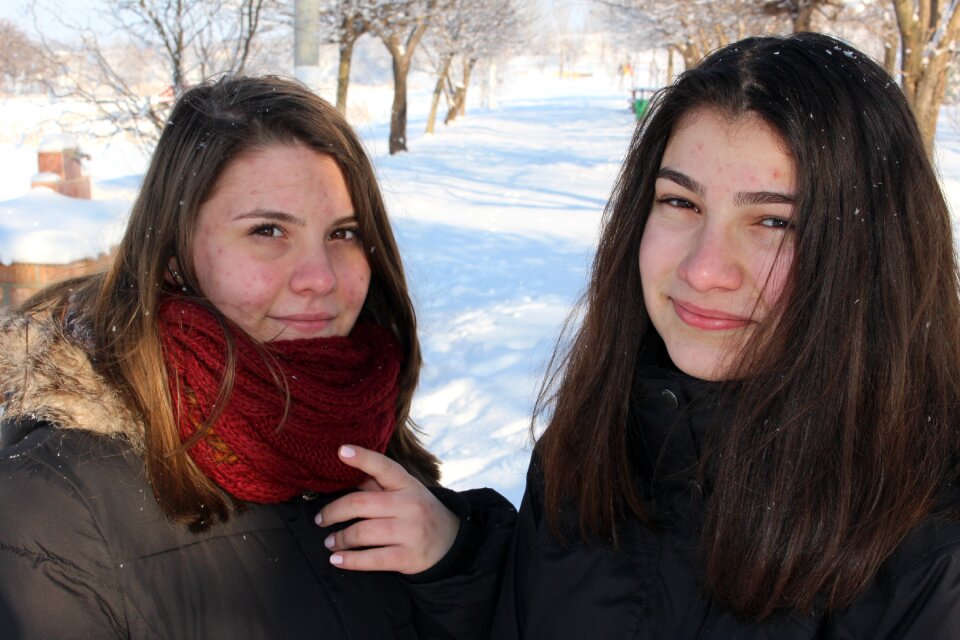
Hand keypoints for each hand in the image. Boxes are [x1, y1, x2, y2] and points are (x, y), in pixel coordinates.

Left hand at [315, 445, 459, 573]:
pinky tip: (337, 560)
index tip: (341, 451)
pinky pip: (372, 559)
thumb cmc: (417, 511)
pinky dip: (350, 560)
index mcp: (407, 484)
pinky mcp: (408, 557)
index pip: (384, 467)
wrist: (451, 542)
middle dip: (333, 512)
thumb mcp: (404, 492)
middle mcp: (410, 505)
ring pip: (363, 533)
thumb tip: (343, 476)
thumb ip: (376, 484)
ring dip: (339, 538)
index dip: (362, 458)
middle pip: (361, 503)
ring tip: (330, 541)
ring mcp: (410, 532)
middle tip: (321, 519)